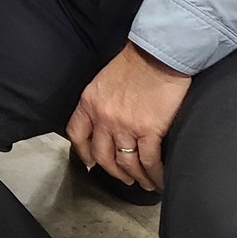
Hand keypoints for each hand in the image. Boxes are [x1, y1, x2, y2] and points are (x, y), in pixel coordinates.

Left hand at [66, 43, 191, 191]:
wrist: (157, 55)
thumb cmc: (134, 64)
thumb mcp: (104, 81)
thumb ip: (101, 103)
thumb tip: (105, 123)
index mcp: (89, 103)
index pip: (77, 134)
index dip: (83, 153)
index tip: (91, 163)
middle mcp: (103, 117)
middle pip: (102, 155)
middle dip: (113, 171)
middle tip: (124, 179)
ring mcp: (125, 125)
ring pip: (126, 162)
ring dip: (135, 177)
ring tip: (144, 183)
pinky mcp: (149, 130)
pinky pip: (149, 161)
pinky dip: (154, 175)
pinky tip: (159, 180)